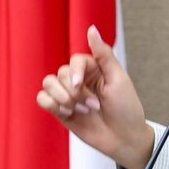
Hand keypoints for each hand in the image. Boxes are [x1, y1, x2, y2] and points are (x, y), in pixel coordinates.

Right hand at [36, 25, 153, 168]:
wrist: (124, 139)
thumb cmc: (126, 109)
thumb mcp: (118, 79)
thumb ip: (103, 54)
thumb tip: (91, 29)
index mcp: (94, 68)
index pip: (74, 60)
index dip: (75, 72)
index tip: (80, 85)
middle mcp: (80, 80)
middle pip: (61, 73)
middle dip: (75, 92)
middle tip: (93, 105)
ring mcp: (69, 95)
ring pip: (48, 84)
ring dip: (63, 98)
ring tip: (81, 110)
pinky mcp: (61, 111)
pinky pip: (42, 99)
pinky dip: (51, 104)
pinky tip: (67, 112)